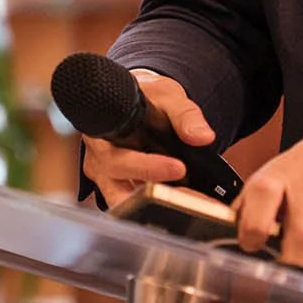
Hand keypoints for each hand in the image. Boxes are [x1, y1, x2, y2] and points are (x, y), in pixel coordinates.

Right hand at [81, 70, 216, 208]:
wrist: (137, 103)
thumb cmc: (145, 98)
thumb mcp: (167, 97)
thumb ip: (185, 115)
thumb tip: (203, 136)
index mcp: (103, 135)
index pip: (117, 157)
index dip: (147, 167)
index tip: (178, 168)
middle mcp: (99, 160)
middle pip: (118, 187)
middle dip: (156, 192)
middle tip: (190, 193)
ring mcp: (106, 179)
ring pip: (124, 202)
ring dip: (155, 203)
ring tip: (190, 200)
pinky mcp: (118, 190)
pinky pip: (133, 204)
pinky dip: (157, 205)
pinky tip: (183, 201)